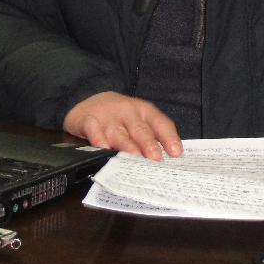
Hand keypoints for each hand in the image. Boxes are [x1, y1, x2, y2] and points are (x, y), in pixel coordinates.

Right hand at [63, 91, 182, 160]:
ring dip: (126, 145)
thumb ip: (151, 137)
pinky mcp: (88, 120)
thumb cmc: (120, 118)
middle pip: (139, 128)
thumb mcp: (137, 122)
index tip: (176, 153)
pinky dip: (98, 138)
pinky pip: (93, 129)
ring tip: (134, 157)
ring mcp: (107, 115)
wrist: (88, 103)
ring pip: (118, 132)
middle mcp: (127, 111)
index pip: (159, 122)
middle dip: (148, 143)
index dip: (169, 137)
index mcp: (144, 111)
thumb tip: (168, 161)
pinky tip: (103, 147)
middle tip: (155, 158)